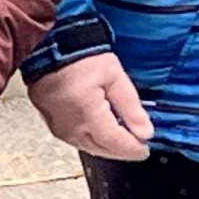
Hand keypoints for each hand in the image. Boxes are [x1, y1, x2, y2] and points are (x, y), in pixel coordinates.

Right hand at [26, 53, 154, 160]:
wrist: (53, 47)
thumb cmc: (81, 56)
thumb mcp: (115, 76)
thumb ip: (131, 107)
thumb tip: (145, 132)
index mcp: (86, 113)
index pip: (115, 143)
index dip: (133, 149)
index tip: (145, 149)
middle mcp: (69, 126)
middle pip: (102, 149)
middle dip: (122, 150)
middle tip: (138, 145)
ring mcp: (58, 128)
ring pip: (89, 147)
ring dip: (107, 147)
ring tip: (123, 138)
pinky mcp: (52, 125)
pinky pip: (76, 140)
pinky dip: (93, 140)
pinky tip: (103, 133)